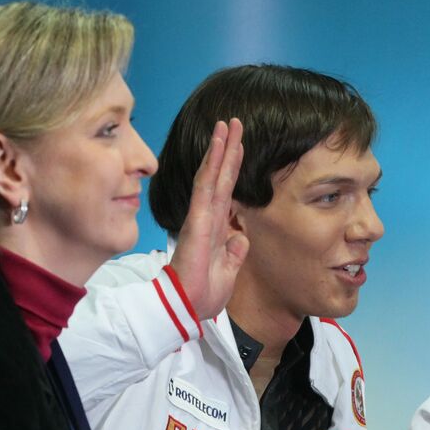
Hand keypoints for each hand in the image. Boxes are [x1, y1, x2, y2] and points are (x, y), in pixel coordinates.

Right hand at [170, 118, 247, 321]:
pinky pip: (206, 186)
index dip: (233, 168)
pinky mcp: (198, 220)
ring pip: (212, 175)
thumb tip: (241, 237)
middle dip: (227, 148)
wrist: (188, 307)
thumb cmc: (203, 294)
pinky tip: (218, 144)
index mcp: (215, 228)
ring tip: (227, 123)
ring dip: (220, 148)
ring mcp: (201, 217)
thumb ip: (234, 253)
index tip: (240, 146)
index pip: (226, 191)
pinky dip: (212, 164)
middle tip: (234, 122)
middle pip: (219, 176)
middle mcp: (207, 217)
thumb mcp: (228, 272)